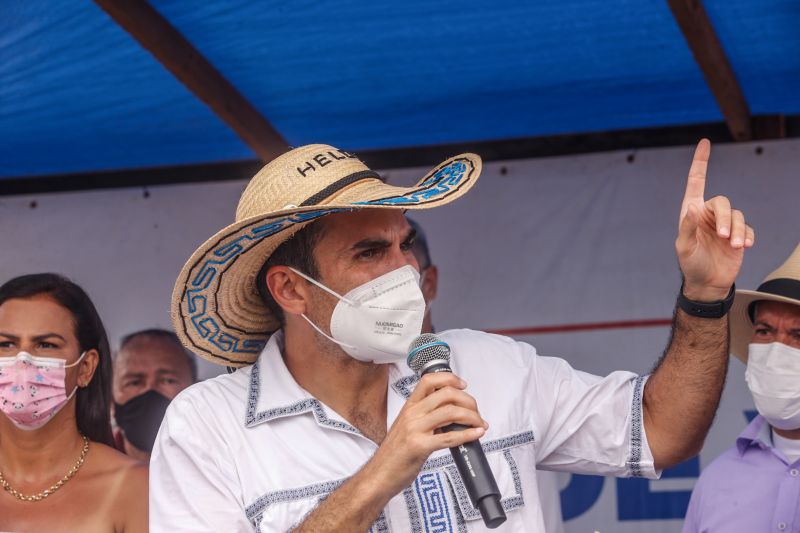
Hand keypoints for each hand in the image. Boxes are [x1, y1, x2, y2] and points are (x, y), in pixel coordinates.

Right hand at [369, 372, 486, 495]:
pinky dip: (468, 434)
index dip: (449, 378)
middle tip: (476, 411)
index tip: (463, 385)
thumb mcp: (407, 427)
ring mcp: (415, 429)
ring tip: (479, 424)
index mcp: (409, 406)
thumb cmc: (394, 453)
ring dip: (472, 417)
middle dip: (468, 401)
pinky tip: (476, 435)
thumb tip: (451, 413)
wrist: (379, 474)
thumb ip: (425, 417)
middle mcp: (412, 414)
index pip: (429, 380)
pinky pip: (449, 437)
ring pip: (451, 412)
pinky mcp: (419, 446)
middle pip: (446, 394)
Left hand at [676, 139, 753, 300]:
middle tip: (724, 238)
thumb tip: (692, 206)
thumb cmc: (691, 264)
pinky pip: (747, 229)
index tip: (705, 142)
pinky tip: (743, 247)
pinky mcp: (738, 236)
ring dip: (737, 230)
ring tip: (735, 246)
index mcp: (691, 212)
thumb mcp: (684, 247)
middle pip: (723, 202)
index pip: (697, 182)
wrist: (708, 283)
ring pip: (737, 215)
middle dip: (725, 219)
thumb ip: (687, 227)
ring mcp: (724, 225)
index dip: (701, 162)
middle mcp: (708, 215)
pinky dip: (747, 236)